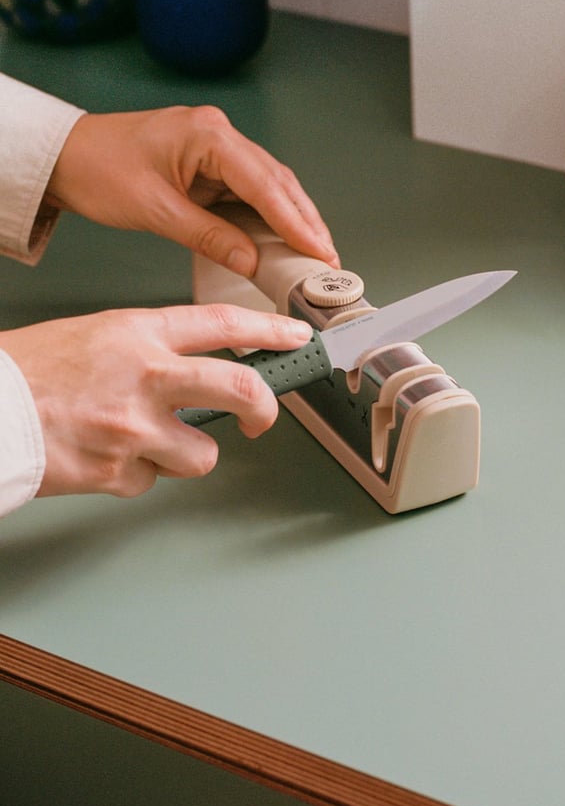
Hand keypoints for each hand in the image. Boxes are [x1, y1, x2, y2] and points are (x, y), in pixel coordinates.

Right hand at [0, 304, 312, 497]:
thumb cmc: (29, 369)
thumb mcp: (96, 335)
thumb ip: (149, 349)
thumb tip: (192, 370)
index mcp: (139, 333)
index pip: (224, 325)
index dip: (269, 330)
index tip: (294, 337)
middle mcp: (147, 376)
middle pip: (243, 390)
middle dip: (264, 408)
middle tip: (260, 416)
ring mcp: (136, 428)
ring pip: (203, 454)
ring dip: (182, 453)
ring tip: (144, 441)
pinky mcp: (118, 472)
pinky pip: (150, 480)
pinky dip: (134, 474)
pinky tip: (105, 456)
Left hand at [45, 105, 339, 276]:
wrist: (65, 155)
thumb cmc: (98, 169)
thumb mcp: (155, 210)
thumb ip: (208, 236)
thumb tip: (251, 261)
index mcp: (208, 135)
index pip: (265, 184)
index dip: (296, 222)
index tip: (318, 251)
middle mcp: (219, 135)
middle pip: (277, 182)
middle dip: (305, 222)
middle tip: (327, 259)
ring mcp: (216, 148)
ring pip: (268, 186)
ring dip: (291, 219)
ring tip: (314, 253)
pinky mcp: (209, 165)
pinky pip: (249, 191)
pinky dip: (268, 216)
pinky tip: (281, 239)